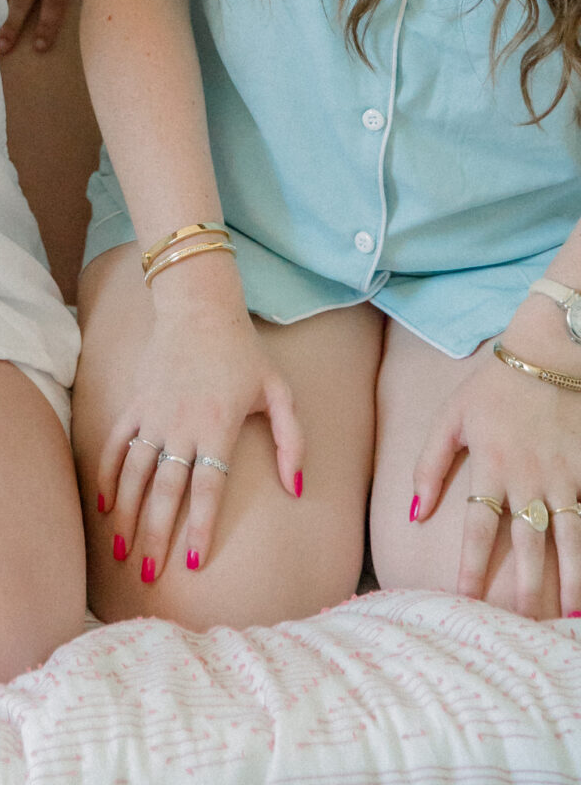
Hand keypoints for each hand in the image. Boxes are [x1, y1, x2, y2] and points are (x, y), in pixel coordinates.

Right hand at [98, 283, 302, 580]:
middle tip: (148, 574)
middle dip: (156, 535)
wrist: (197, 306)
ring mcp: (153, 414)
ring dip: (127, 514)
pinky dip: (108, 476)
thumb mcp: (279, 392)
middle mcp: (181, 425)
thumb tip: (297, 489)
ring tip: (123, 551)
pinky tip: (106, 507)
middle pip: (165, 491)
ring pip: (136, 474)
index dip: (199, 527)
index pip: (207, 489)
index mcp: (217, 426)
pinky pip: (117, 445)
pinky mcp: (136, 403)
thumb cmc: (243, 352)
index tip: (191, 562)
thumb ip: (293, 442)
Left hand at [413, 327, 580, 615]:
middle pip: (527, 544)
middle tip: (523, 626)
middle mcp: (528, 477)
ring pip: (569, 538)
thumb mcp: (451, 417)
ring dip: (571, 579)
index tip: (463, 600)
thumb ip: (429, 464)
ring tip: (569, 616)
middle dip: (526, 589)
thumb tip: (414, 513)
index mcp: (490, 465)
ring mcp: (564, 476)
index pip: (477, 528)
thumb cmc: (494, 385)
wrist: (549, 352)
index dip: (470, 566)